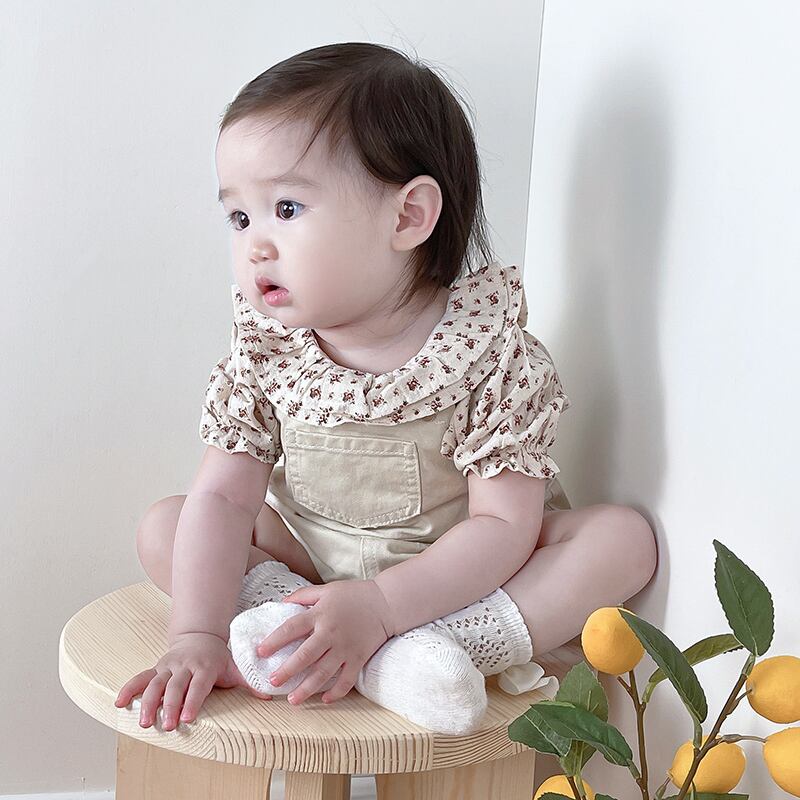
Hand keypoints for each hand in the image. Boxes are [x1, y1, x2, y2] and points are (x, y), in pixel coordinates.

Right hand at [114, 631, 272, 729]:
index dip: (193, 700)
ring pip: (155, 684)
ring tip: (145, 722)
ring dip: (148, 703)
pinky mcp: (156, 670)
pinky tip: (120, 702)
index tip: (189, 717)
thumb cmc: (217, 657)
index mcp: (204, 667)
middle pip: (175, 687)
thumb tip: (269, 695)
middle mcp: (184, 667)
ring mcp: (168, 668)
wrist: (200, 637)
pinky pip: (140, 678)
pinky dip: (129, 689)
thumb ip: (249, 682)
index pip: (198, 685)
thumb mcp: (235, 666)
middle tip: (168, 725)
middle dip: (171, 706)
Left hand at [257, 579, 394, 704]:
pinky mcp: (358, 658)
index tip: (260, 652)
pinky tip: (325, 699)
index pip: (292, 628)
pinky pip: (346, 680)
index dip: (274, 640)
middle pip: (305, 655)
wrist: (386, 602)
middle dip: (287, 670)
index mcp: (320, 614)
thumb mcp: (326, 590)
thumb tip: (282, 604)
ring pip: (323, 673)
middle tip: (273, 682)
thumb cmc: (354, 595)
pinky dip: (336, 692)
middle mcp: (330, 633)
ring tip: (292, 700)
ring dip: (306, 688)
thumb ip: (303, 595)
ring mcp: (345, 648)